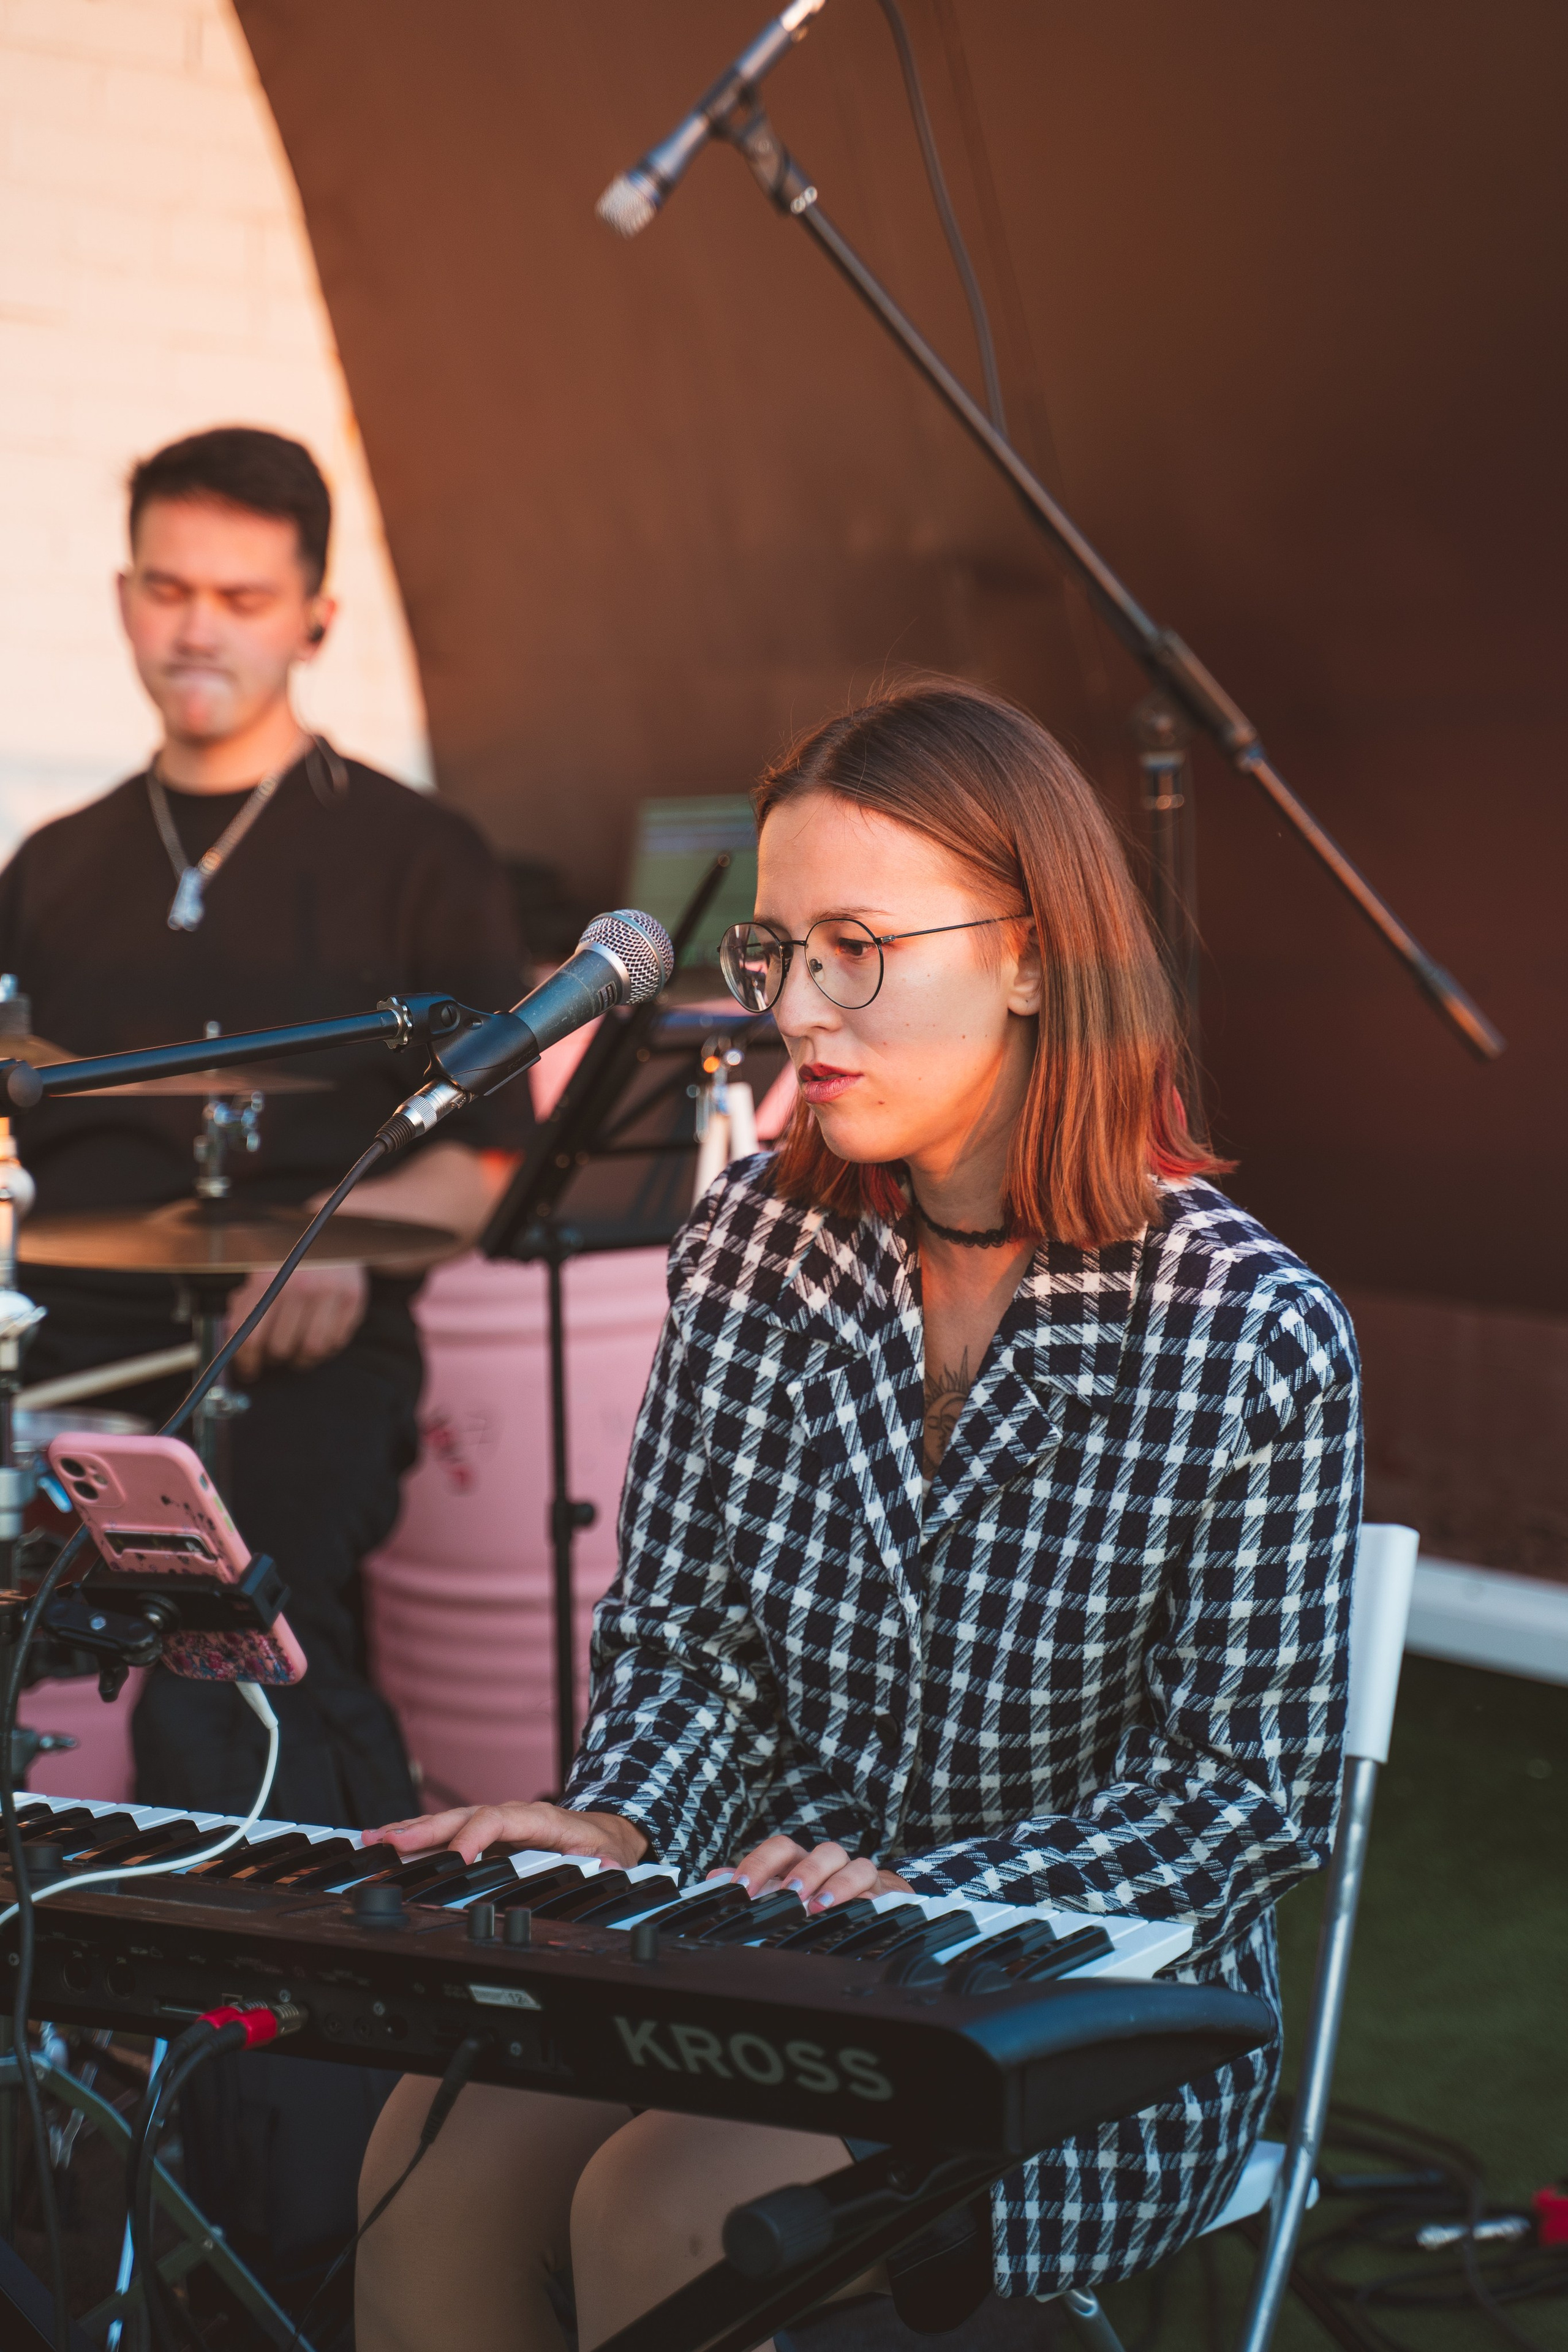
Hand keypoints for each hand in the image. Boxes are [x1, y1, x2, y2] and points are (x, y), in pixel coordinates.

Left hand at [227, 1262, 368, 1378]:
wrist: (332, 1230)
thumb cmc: (291, 1256)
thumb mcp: (259, 1273)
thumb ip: (243, 1305)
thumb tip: (232, 1339)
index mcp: (268, 1279)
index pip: (251, 1338)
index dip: (247, 1362)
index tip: (248, 1370)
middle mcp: (299, 1286)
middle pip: (280, 1348)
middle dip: (274, 1357)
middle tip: (274, 1354)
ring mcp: (329, 1292)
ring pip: (311, 1351)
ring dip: (301, 1359)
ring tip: (297, 1352)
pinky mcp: (352, 1298)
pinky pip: (337, 1342)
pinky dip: (326, 1349)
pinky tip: (318, 1338)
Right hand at [368, 1801, 647, 1870]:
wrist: (605, 1832)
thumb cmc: (602, 1846)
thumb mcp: (612, 1857)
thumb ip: (607, 1865)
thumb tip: (604, 1870)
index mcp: (539, 1819)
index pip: (500, 1820)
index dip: (474, 1836)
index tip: (454, 1857)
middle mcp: (510, 1815)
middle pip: (462, 1818)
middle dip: (425, 1830)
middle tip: (389, 1843)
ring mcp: (494, 1823)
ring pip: (448, 1823)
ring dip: (410, 1832)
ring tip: (374, 1841)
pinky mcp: (484, 1835)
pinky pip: (447, 1833)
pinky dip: (417, 1838)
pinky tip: (389, 1844)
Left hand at [710, 1835, 911, 1912]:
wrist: (870, 1898)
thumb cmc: (816, 1894)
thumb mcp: (782, 1890)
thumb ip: (752, 1885)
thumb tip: (715, 1879)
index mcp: (801, 1861)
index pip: (780, 1849)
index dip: (760, 1863)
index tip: (741, 1888)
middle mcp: (830, 1863)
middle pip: (822, 1852)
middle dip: (805, 1871)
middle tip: (789, 1894)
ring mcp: (858, 1875)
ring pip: (855, 1865)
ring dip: (838, 1885)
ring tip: (819, 1906)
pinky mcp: (881, 1891)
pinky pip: (878, 1889)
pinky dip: (865, 1898)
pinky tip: (855, 1913)